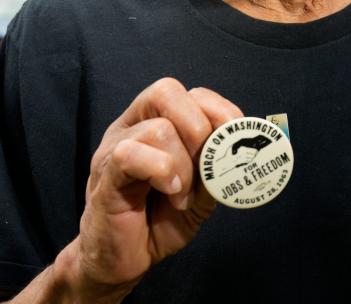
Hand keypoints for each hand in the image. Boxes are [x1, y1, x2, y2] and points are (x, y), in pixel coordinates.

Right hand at [58, 78, 241, 296]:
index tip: (233, 142)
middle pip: (167, 91)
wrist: (127, 260)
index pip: (191, 93)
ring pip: (157, 129)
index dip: (220, 111)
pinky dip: (161, 172)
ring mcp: (113, 148)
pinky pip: (130, 154)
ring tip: (182, 194)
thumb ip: (220, 163)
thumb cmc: (164, 219)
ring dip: (182, 165)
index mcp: (158, 122)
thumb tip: (243, 143)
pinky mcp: (104, 175)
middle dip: (199, 127)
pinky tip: (170, 193)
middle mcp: (132, 127)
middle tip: (205, 165)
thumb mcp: (204, 188)